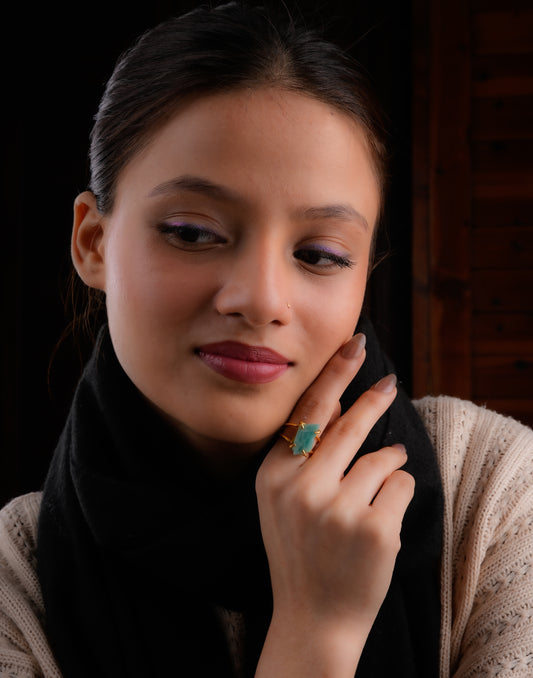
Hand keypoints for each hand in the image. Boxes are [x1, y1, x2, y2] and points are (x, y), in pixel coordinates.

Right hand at [255, 333, 414, 676]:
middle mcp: (301, 488)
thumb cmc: (299, 550)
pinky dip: (399, 493)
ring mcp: (337, 510)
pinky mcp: (374, 530)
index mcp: (273, 475)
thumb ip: (302, 455)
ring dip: (389, 463)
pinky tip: (382, 517)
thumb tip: (343, 405)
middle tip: (390, 382)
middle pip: (349, 424)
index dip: (335, 375)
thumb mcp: (281, 500)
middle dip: (374, 398)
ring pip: (382, 457)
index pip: (309, 412)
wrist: (314, 617)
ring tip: (378, 486)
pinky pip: (401, 486)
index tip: (354, 346)